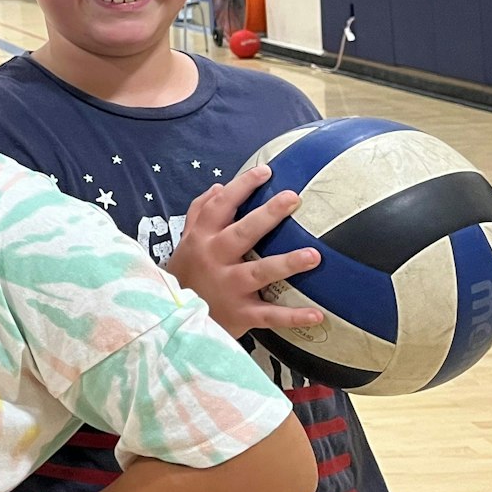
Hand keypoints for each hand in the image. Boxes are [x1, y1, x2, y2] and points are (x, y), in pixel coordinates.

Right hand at [164, 165, 323, 338]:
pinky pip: (270, 315)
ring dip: (286, 264)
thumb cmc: (187, 274)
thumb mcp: (186, 241)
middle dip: (267, 216)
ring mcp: (228, 288)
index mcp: (202, 239)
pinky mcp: (240, 314)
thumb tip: (218, 187)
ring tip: (313, 255)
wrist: (173, 319)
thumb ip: (199, 213)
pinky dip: (293, 317)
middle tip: (293, 199)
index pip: (220, 206)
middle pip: (242, 234)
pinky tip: (318, 314)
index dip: (242, 187)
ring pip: (259, 273)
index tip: (265, 172)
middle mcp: (215, 260)